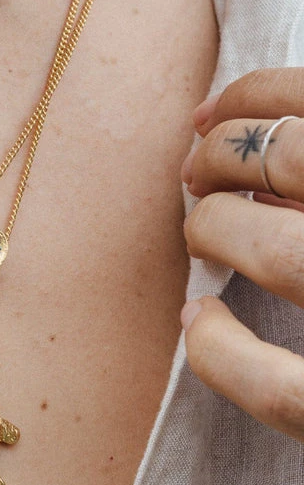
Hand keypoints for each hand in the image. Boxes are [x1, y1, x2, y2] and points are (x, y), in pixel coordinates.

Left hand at [181, 68, 303, 441]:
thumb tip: (264, 160)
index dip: (253, 96)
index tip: (210, 114)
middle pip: (290, 159)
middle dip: (219, 156)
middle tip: (194, 172)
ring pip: (283, 255)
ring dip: (214, 228)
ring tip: (201, 233)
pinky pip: (279, 388)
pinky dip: (219, 352)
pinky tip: (198, 323)